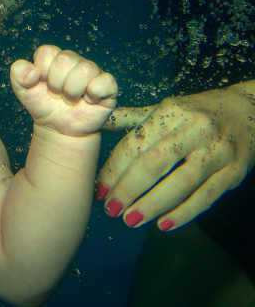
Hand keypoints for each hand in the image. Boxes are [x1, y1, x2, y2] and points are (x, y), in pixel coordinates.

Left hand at [10, 45, 117, 135]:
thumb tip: (32, 71)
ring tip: (70, 99)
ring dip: (72, 91)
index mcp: (53, 57)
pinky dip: (93, 94)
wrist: (59, 128)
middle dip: (56, 84)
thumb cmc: (43, 105)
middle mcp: (74, 60)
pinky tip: (88, 100)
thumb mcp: (23, 91)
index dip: (41, 72)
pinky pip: (105, 81)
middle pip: (65, 59)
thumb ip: (18, 75)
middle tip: (57, 94)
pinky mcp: (108, 84)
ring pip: (84, 70)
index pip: (46, 52)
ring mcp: (92, 71)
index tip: (42, 85)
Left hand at [96, 85, 254, 230]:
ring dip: (153, 204)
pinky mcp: (234, 170)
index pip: (136, 143)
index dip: (114, 168)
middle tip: (111, 209)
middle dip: (129, 188)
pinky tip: (164, 225)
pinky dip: (184, 213)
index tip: (99, 189)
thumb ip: (131, 118)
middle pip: (156, 162)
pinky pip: (207, 196)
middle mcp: (195, 129)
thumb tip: (94, 122)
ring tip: (131, 219)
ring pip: (181, 182)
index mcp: (171, 112)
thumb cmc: (197, 113)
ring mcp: (217, 150)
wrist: (250, 111)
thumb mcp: (165, 109)